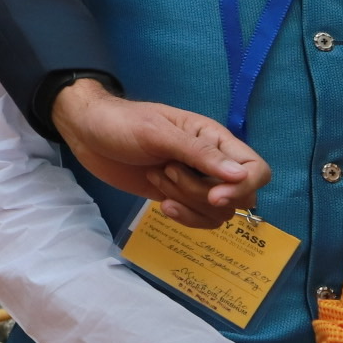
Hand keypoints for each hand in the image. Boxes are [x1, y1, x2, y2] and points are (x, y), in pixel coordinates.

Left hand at [51, 79, 269, 225]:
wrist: (86, 133)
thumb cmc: (121, 123)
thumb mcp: (157, 132)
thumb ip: (198, 154)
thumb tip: (239, 176)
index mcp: (213, 139)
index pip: (256, 169)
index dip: (243, 188)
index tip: (214, 196)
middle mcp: (211, 162)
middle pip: (239, 196)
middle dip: (203, 195)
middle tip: (168, 174)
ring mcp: (195, 182)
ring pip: (219, 212)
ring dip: (188, 202)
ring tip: (156, 179)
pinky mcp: (177, 197)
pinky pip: (199, 219)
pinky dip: (184, 217)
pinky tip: (161, 205)